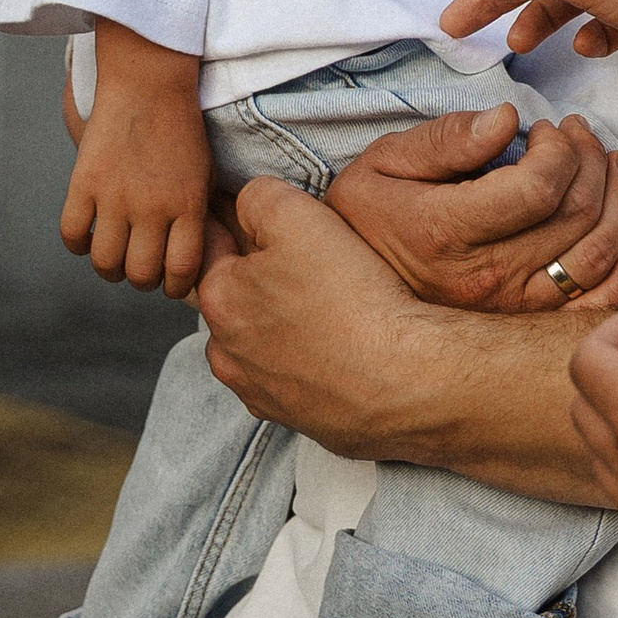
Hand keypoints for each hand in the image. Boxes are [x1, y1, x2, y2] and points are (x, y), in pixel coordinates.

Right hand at [60, 81, 211, 298]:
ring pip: (105, 262)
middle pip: (140, 274)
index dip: (176, 287)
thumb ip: (195, 216)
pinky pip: (72, 235)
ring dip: (109, 267)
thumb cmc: (182, 130)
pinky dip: (78, 243)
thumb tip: (188, 260)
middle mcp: (151, 207)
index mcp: (187, 205)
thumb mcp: (203, 174)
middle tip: (140, 269)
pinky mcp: (83, 183)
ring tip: (114, 255)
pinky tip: (88, 234)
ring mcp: (114, 196)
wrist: (149, 83)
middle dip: (141, 280)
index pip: (181, 270)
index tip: (171, 283)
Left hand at [197, 176, 466, 449]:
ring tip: (334, 312)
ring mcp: (260, 393)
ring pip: (263, 344)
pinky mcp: (298, 420)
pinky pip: (296, 380)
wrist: (402, 378)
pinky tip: (346, 350)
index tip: (278, 225)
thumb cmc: (350, 296)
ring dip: (285, 327)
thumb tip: (248, 203)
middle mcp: (227, 352)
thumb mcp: (297, 215)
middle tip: (316, 267)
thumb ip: (259, 198)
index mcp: (218, 298)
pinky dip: (312, 365)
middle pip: (239, 298)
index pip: (215, 245)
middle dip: (265, 281)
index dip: (246, 225)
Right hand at [325, 102, 617, 315]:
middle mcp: (485, 277)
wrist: (348, 294)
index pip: (539, 187)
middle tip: (581, 134)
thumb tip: (507, 120)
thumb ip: (447, 139)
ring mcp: (510, 308)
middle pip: (575, 215)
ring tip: (612, 166)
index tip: (547, 129)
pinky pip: (591, 310)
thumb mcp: (385, 162)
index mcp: (447, 230)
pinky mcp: (525, 325)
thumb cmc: (368, 217)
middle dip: (591, 160)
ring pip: (594, 255)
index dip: (559, 149)